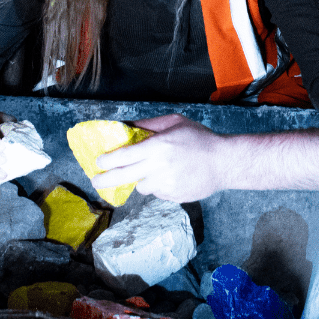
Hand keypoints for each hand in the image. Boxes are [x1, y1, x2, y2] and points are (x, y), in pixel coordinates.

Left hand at [92, 114, 227, 201]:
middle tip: (95, 180)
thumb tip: (126, 126)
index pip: (123, 156)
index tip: (98, 162)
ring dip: (140, 179)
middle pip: (123, 177)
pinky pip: (156, 192)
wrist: (223, 163)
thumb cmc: (199, 138)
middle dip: (105, 180)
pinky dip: (157, 185)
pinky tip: (171, 175)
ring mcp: (165, 185)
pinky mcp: (172, 197)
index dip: (107, 161)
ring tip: (154, 169)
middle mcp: (158, 168)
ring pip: (141, 186)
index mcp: (158, 147)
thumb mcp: (174, 122)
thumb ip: (148, 124)